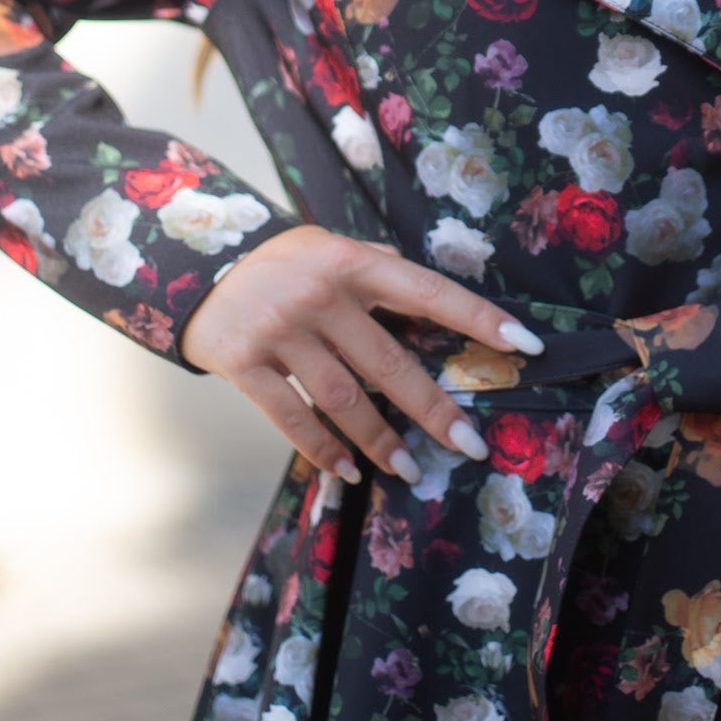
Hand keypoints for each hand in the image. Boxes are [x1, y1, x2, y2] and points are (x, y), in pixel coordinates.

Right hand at [179, 222, 544, 484]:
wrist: (194, 266)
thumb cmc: (282, 263)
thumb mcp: (332, 249)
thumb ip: (379, 272)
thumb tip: (435, 306)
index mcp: (354, 262)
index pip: (429, 292)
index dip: (479, 319)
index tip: (526, 346)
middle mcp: (321, 294)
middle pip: (391, 363)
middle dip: (435, 411)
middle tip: (470, 446)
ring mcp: (280, 330)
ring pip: (344, 399)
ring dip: (382, 442)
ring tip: (410, 470)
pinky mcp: (243, 363)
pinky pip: (293, 417)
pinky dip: (324, 450)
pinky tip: (350, 471)